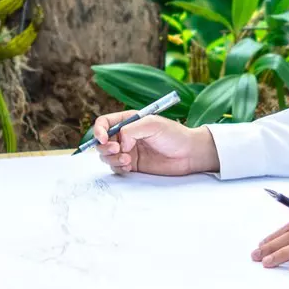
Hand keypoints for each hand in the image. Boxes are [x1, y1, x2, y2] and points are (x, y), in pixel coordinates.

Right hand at [91, 112, 216, 175]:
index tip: (103, 138)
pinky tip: (129, 167)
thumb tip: (120, 143)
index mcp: (128, 121)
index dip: (99, 130)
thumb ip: (131, 130)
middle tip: (118, 149)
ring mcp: (128, 151)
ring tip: (127, 159)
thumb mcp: (152, 124)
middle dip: (105, 147)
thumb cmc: (174, 135)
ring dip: (112, 158)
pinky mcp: (133, 165)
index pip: (104, 123)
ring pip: (107, 156)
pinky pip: (116, 167)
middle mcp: (125, 136)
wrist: (189, 154)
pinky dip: (118, 167)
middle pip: (102, 142)